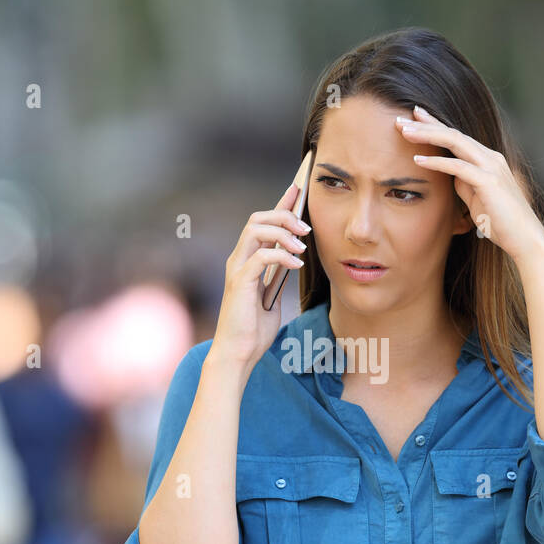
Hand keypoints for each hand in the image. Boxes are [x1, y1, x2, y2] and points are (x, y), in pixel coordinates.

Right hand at [208, 181, 310, 370]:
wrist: (239, 354)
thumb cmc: (254, 330)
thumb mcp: (272, 297)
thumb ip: (278, 276)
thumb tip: (294, 259)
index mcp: (247, 261)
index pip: (262, 223)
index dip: (280, 204)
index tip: (298, 189)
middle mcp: (239, 260)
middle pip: (256, 219)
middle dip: (283, 215)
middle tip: (306, 228)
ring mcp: (237, 269)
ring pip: (255, 230)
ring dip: (282, 231)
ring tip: (302, 246)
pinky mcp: (240, 282)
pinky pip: (262, 256)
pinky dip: (282, 255)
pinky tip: (297, 264)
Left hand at [395, 105, 543, 266]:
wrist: (524, 238)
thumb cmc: (501, 222)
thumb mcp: (477, 198)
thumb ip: (465, 183)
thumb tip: (450, 175)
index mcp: (487, 160)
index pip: (456, 137)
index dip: (434, 125)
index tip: (413, 118)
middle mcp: (490, 158)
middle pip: (453, 133)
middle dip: (426, 124)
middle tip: (400, 118)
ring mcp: (491, 167)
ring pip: (455, 142)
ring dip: (428, 135)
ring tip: (404, 131)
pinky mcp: (488, 182)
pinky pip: (458, 167)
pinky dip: (437, 162)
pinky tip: (418, 159)